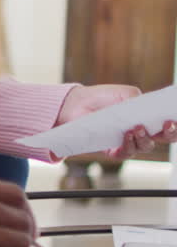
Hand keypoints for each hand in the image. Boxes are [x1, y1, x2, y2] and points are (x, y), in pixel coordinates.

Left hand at [56, 85, 176, 158]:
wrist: (78, 104)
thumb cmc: (104, 97)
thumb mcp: (126, 94)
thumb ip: (140, 100)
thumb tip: (148, 111)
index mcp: (148, 118)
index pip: (168, 124)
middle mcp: (142, 132)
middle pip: (164, 138)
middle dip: (170, 132)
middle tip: (168, 124)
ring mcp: (129, 142)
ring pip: (146, 146)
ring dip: (145, 137)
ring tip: (138, 127)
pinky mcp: (114, 150)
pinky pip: (127, 153)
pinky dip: (129, 144)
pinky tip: (127, 135)